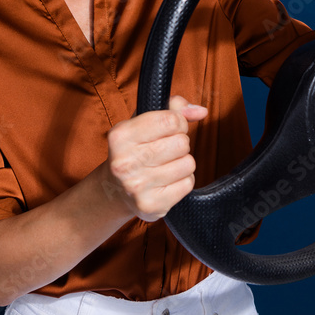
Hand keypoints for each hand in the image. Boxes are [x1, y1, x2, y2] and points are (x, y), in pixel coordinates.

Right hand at [104, 95, 203, 221]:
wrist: (113, 189)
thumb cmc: (134, 149)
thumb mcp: (142, 121)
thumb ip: (172, 108)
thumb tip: (201, 112)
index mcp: (121, 136)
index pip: (171, 120)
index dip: (178, 122)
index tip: (171, 128)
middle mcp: (126, 162)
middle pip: (182, 143)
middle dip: (180, 143)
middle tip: (165, 149)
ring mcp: (137, 186)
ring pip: (188, 164)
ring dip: (182, 163)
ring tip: (165, 165)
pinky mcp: (151, 205)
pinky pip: (188, 184)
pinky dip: (182, 181)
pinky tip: (166, 180)